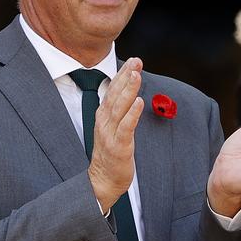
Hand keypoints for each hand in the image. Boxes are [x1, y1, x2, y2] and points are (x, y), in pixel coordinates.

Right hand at [88, 57, 143, 212]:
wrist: (102, 180)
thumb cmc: (111, 154)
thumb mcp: (114, 128)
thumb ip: (120, 111)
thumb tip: (129, 94)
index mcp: (103, 115)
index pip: (113, 90)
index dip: (122, 74)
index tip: (133, 60)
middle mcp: (104, 121)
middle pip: (115, 94)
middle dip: (126, 76)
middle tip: (136, 60)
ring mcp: (110, 133)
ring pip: (119, 107)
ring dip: (128, 90)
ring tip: (136, 74)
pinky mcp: (118, 146)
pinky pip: (125, 127)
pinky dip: (131, 114)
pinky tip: (138, 101)